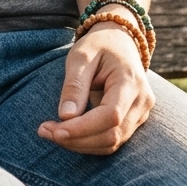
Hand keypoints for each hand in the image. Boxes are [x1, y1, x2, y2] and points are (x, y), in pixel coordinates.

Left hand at [38, 23, 154, 153]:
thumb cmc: (99, 45)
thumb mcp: (81, 56)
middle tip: (44, 131)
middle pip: (112, 135)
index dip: (83, 128)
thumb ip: (74, 85)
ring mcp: (141, 113)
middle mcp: (142, 101)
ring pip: (111, 143)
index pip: (111, 115)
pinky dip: (88, 142)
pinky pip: (111, 140)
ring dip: (80, 144)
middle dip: (76, 139)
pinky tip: (67, 133)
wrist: (120, 41)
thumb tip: (66, 116)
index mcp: (131, 81)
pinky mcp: (133, 121)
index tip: (55, 131)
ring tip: (51, 132)